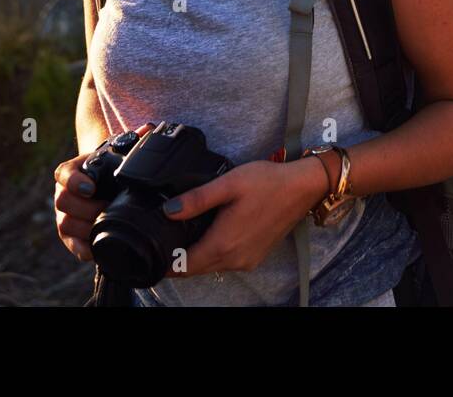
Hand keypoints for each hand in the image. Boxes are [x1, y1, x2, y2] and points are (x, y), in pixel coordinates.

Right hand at [53, 123, 153, 262]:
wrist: (108, 186)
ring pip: (65, 224)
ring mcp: (65, 214)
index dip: (73, 181)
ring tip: (109, 225)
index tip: (90, 187)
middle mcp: (63, 192)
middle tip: (109, 209)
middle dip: (87, 208)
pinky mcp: (70, 236)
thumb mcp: (120, 154)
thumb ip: (133, 140)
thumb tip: (149, 128)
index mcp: (72, 170)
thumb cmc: (114, 168)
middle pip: (63, 201)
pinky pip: (71, 245)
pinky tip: (98, 247)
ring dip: (87, 227)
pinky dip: (84, 248)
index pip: (64, 174)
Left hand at [161, 157, 326, 277]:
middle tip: (161, 241)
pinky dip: (212, 254)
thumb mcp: (228, 184)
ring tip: (181, 236)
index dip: (164, 261)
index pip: (183, 265)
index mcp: (223, 244)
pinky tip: (208, 234)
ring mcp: (246, 260)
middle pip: (194, 269)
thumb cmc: (267, 182)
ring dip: (194, 257)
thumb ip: (196, 199)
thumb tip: (167, 210)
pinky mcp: (254, 257)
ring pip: (209, 267)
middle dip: (176, 260)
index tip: (151, 250)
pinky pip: (225, 262)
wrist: (302, 188)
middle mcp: (234, 259)